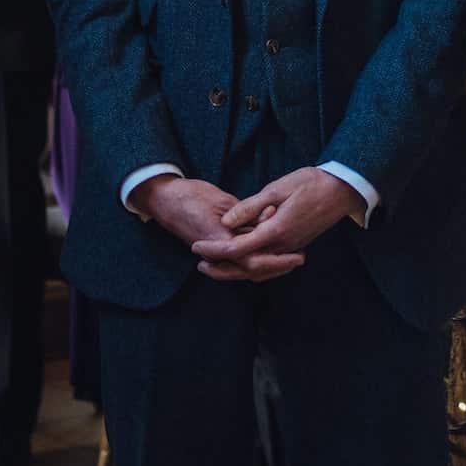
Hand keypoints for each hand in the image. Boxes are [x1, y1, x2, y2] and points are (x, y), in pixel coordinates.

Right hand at [129, 174, 301, 281]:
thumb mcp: (220, 201)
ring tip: (292, 255)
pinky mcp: (217, 246)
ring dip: (269, 263)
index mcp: (220, 242)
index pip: (252, 262)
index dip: (276, 261)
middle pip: (253, 269)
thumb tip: (268, 215)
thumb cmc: (191, 197)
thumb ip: (244, 213)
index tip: (296, 257)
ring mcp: (217, 251)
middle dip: (277, 266)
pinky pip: (240, 256)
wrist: (166, 200)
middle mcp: (219, 252)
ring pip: (247, 265)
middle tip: (300, 258)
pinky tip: (273, 248)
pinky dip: (257, 253)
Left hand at [187, 168, 363, 280]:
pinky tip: (243, 261)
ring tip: (215, 266)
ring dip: (235, 271)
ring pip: (259, 270)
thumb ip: (250, 207)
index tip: (196, 246)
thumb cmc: (311, 183)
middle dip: (221, 269)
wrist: (343, 189)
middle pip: (246, 267)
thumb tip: (225, 222)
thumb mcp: (277, 188)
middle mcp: (283, 246)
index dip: (214, 250)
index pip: (237, 249)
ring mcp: (291, 248)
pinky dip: (253, 268)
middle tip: (200, 265)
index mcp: (276, 230)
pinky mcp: (296, 246)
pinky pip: (270, 265)